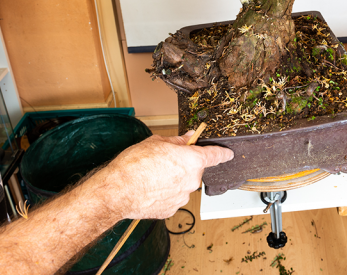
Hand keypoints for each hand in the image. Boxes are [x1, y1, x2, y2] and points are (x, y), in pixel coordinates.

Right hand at [97, 131, 233, 219]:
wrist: (118, 191)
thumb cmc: (135, 166)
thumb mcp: (157, 143)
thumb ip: (177, 141)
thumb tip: (188, 137)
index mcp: (192, 161)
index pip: (215, 155)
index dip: (222, 153)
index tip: (227, 154)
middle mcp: (191, 181)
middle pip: (194, 170)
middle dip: (182, 165)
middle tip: (163, 162)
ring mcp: (182, 197)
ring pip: (182, 185)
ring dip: (173, 180)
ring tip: (152, 177)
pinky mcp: (172, 209)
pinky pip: (172, 197)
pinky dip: (165, 193)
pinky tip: (151, 188)